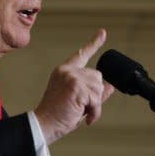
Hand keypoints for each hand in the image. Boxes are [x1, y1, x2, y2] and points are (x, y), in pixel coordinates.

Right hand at [34, 28, 114, 144]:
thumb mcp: (77, 100)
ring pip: (99, 88)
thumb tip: (109, 86)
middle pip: (97, 77)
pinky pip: (97, 99)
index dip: (94, 43)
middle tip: (80, 106)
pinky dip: (94, 111)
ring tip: (78, 110)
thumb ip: (93, 92)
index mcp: (64, 71)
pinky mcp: (76, 86)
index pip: (81, 54)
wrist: (45, 123)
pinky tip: (81, 114)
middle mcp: (67, 70)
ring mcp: (71, 76)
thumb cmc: (57, 113)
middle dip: (94, 95)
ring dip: (94, 104)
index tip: (102, 32)